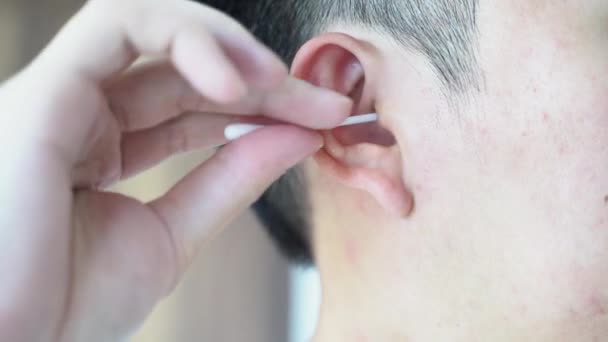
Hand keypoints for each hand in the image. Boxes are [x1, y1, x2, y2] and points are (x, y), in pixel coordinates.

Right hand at [0, 1, 350, 339]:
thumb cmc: (65, 309)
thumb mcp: (170, 236)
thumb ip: (230, 179)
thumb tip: (294, 137)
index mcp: (100, 147)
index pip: (196, 107)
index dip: (263, 109)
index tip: (319, 124)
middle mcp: (79, 113)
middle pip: (188, 71)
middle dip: (263, 83)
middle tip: (324, 106)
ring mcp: (59, 97)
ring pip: (155, 29)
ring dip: (231, 49)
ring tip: (283, 85)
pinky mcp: (43, 91)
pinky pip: (118, 25)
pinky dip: (187, 39)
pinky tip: (239, 84)